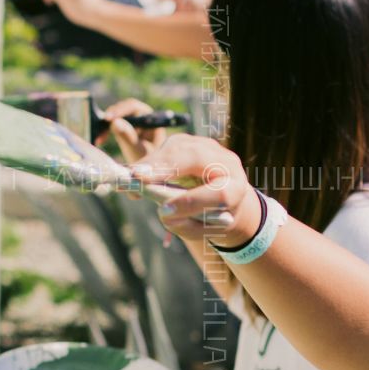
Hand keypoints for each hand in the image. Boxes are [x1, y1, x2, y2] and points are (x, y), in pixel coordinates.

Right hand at [95, 98, 166, 164]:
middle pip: (123, 109)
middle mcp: (142, 117)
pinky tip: (100, 140)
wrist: (148, 172)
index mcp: (150, 119)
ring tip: (100, 138)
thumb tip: (114, 122)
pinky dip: (105, 131)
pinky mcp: (125, 128)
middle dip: (111, 117)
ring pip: (116, 116)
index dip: (120, 110)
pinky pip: (112, 125)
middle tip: (101, 126)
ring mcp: (133, 122)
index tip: (109, 118)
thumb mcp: (138, 151)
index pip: (134, 107)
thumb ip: (128, 137)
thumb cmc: (149, 163)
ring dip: (106, 125)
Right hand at [129, 133, 261, 244]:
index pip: (220, 195)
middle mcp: (227, 162)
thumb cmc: (215, 215)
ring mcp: (208, 147)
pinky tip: (135, 172)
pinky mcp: (190, 142)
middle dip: (165, 167)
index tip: (164, 211)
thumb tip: (165, 215)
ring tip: (131, 177)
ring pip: (179, 147)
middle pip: (196, 157)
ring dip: (153, 161)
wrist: (227, 194)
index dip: (191, 203)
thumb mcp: (206, 227)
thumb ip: (189, 226)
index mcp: (237, 189)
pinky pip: (168, 146)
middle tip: (139, 177)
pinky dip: (150, 159)